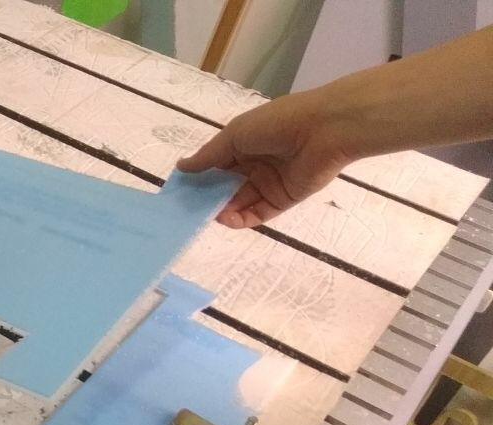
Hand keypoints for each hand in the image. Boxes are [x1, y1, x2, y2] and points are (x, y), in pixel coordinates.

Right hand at [177, 92, 353, 228]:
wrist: (324, 130)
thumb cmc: (276, 124)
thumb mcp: (235, 134)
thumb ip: (209, 156)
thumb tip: (181, 167)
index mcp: (243, 144)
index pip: (215, 165)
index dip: (199, 177)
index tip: (180, 191)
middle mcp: (255, 164)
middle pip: (226, 186)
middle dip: (208, 197)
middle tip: (189, 209)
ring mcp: (269, 183)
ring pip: (240, 202)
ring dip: (223, 209)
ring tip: (208, 214)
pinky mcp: (283, 199)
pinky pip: (258, 213)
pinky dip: (241, 219)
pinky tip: (227, 219)